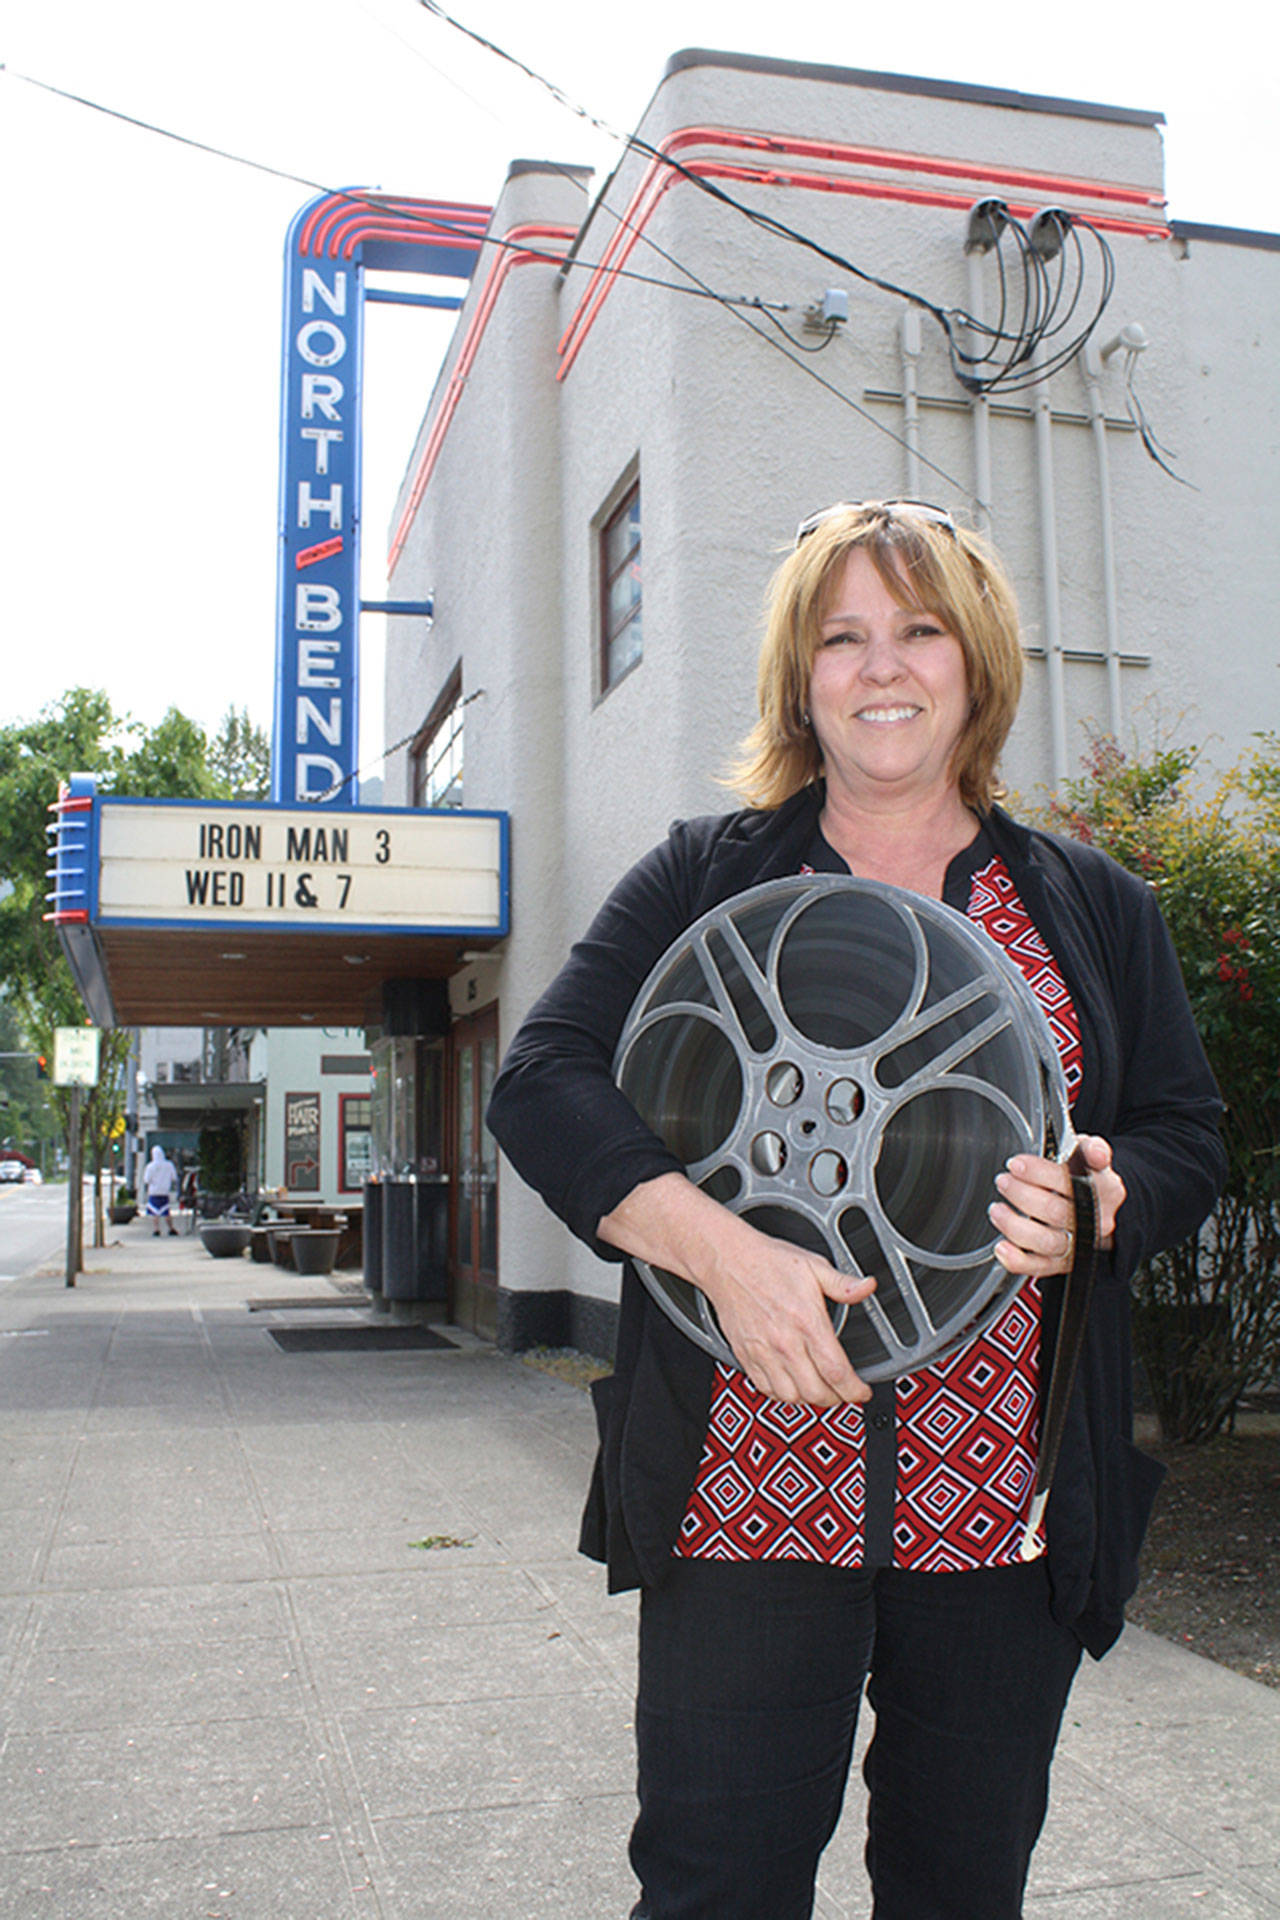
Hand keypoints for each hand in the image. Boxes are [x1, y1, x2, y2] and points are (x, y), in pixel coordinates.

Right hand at [705, 1221, 875, 1407]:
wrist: (727, 1261)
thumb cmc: (768, 1263)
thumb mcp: (813, 1266)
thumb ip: (843, 1283)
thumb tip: (867, 1287)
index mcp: (807, 1321)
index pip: (836, 1371)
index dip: (854, 1390)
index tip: (862, 1391)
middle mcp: (785, 1342)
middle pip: (816, 1392)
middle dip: (836, 1399)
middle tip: (844, 1392)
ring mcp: (763, 1352)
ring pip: (791, 1397)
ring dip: (809, 1399)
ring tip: (820, 1389)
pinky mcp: (746, 1356)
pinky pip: (766, 1390)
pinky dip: (783, 1395)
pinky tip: (792, 1385)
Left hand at [989, 1133, 1125, 1276]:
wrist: (1099, 1209)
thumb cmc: (1087, 1178)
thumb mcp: (1090, 1156)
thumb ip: (1091, 1149)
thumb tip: (1098, 1152)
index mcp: (1106, 1191)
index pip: (1070, 1182)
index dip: (1038, 1172)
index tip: (1016, 1163)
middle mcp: (1095, 1221)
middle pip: (1055, 1211)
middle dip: (1021, 1194)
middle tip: (1003, 1181)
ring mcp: (1079, 1244)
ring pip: (1046, 1241)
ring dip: (1014, 1225)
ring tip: (996, 1209)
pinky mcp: (1063, 1263)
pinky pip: (1040, 1267)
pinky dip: (1017, 1260)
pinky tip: (1001, 1247)